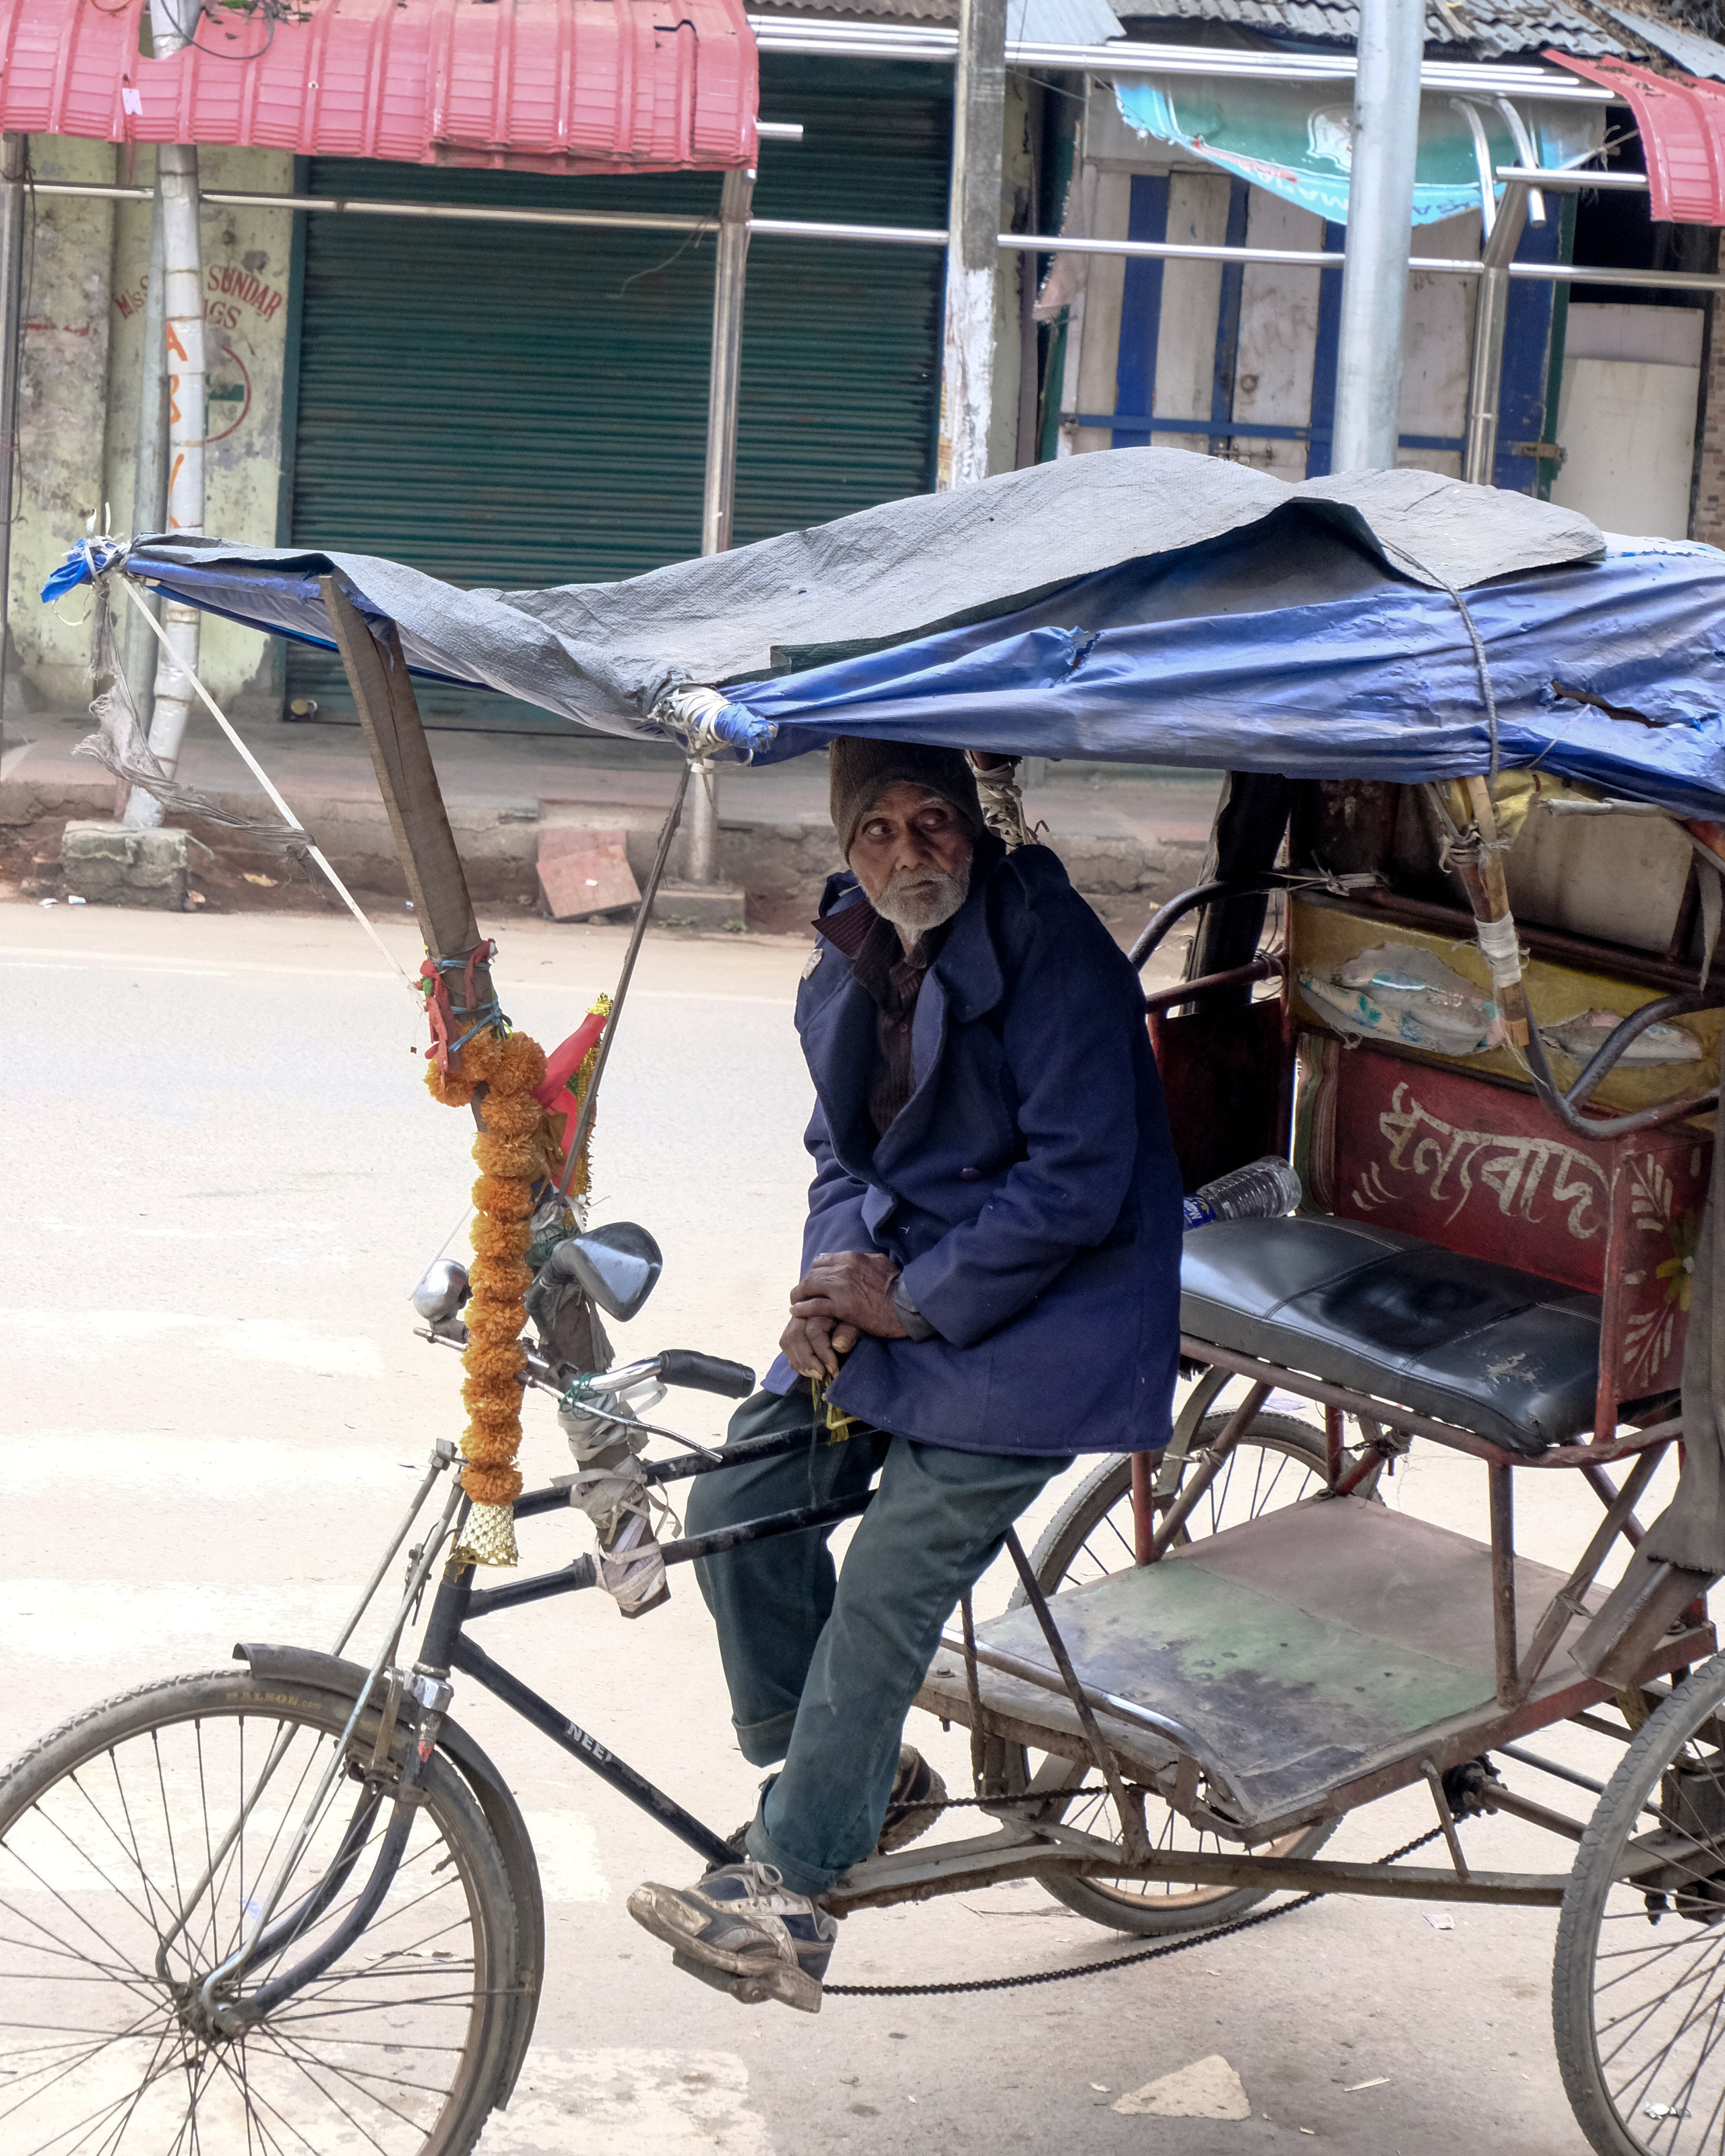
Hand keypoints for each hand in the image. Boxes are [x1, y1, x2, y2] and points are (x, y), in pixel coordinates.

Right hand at [779, 1312, 853, 1380]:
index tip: (833, 1369)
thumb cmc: (853, 1317)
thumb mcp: (856, 1322)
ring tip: (814, 1374)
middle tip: (821, 1375)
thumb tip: (838, 1346)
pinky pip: (785, 1344)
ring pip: (787, 1340)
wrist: (848, 1307)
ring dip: (799, 1362)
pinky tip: (807, 1370)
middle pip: (795, 1336)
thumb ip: (848, 1332)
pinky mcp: (792, 1326)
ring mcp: (796, 1317)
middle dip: (806, 1359)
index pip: (813, 1332)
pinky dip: (794, 1360)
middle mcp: (804, 1309)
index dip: (822, 1353)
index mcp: (821, 1305)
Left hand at [789, 1250, 907, 1340]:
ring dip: (799, 1295)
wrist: (907, 1305)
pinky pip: (814, 1306)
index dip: (814, 1271)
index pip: (822, 1260)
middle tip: (801, 1293)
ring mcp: (840, 1288)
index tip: (813, 1281)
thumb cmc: (898, 1285)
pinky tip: (796, 1312)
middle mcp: (843, 1269)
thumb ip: (865, 1260)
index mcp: (852, 1258)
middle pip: (812, 1274)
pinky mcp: (841, 1307)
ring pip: (809, 1287)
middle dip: (804, 1284)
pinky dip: (802, 1309)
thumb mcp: (881, 1263)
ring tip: (795, 1303)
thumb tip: (858, 1259)